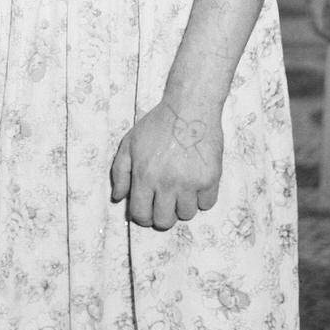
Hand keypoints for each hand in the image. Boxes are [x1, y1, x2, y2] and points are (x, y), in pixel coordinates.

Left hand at [110, 99, 222, 229]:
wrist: (189, 108)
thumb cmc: (157, 124)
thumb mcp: (129, 143)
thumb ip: (120, 172)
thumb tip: (118, 198)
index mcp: (144, 175)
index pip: (141, 214)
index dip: (143, 217)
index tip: (147, 211)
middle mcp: (167, 183)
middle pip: (164, 221)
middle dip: (161, 216)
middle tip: (164, 203)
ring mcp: (190, 183)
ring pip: (187, 215)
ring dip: (182, 206)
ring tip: (180, 188)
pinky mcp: (210, 179)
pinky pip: (207, 204)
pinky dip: (202, 198)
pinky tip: (195, 182)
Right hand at [306, 0, 329, 41]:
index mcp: (314, 9)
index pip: (319, 29)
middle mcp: (310, 9)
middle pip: (316, 28)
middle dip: (327, 36)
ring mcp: (310, 6)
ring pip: (316, 24)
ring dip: (326, 30)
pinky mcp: (313, 4)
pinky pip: (317, 18)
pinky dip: (325, 24)